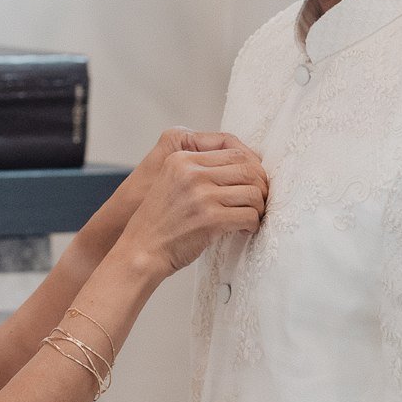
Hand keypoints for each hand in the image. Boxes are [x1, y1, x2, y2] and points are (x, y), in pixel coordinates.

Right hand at [119, 139, 267, 277]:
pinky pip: (249, 215)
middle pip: (248, 168)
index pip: (234, 150)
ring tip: (253, 215)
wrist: (141, 250)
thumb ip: (198, 170)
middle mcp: (191, 173)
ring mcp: (201, 195)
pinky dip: (253, 223)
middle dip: (261, 185)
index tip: (255, 179)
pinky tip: (245, 228)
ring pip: (253, 192)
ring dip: (258, 206)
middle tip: (260, 199)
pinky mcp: (210, 219)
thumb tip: (243, 167)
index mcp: (182, 159)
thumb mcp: (171, 182)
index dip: (252, 165)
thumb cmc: (160, 222)